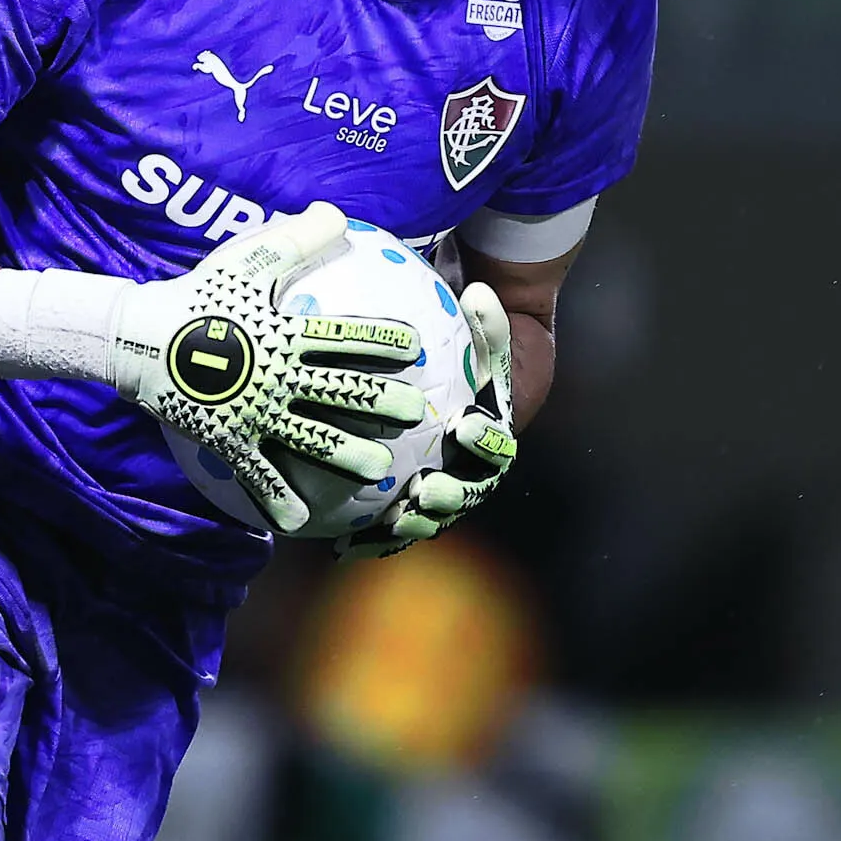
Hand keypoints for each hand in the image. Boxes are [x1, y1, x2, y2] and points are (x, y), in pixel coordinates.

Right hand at [97, 203, 427, 532]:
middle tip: (419, 415)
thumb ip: (294, 239)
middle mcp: (278, 372)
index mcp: (285, 330)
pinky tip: (300, 522)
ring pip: (311, 437)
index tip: (416, 347)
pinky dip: (277, 499)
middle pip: (341, 389)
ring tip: (381, 472)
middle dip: (384, 403)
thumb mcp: (244, 260)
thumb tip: (336, 212)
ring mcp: (254, 408)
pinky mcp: (228, 437)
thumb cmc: (194, 295)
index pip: (345, 334)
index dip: (383, 339)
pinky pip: (258, 473)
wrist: (136, 338)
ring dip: (348, 456)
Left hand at [341, 282, 518, 558]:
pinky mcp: (411, 514)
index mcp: (491, 437)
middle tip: (424, 489)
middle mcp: (473, 473)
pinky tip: (344, 548)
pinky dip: (374, 542)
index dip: (485, 439)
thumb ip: (484, 324)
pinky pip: (393, 533)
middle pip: (469, 492)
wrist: (456, 401)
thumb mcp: (475, 343)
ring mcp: (442, 497)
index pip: (496, 441)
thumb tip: (479, 291)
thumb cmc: (464, 365)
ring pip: (433, 518)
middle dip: (449, 495)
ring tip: (394, 519)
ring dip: (416, 524)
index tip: (464, 426)